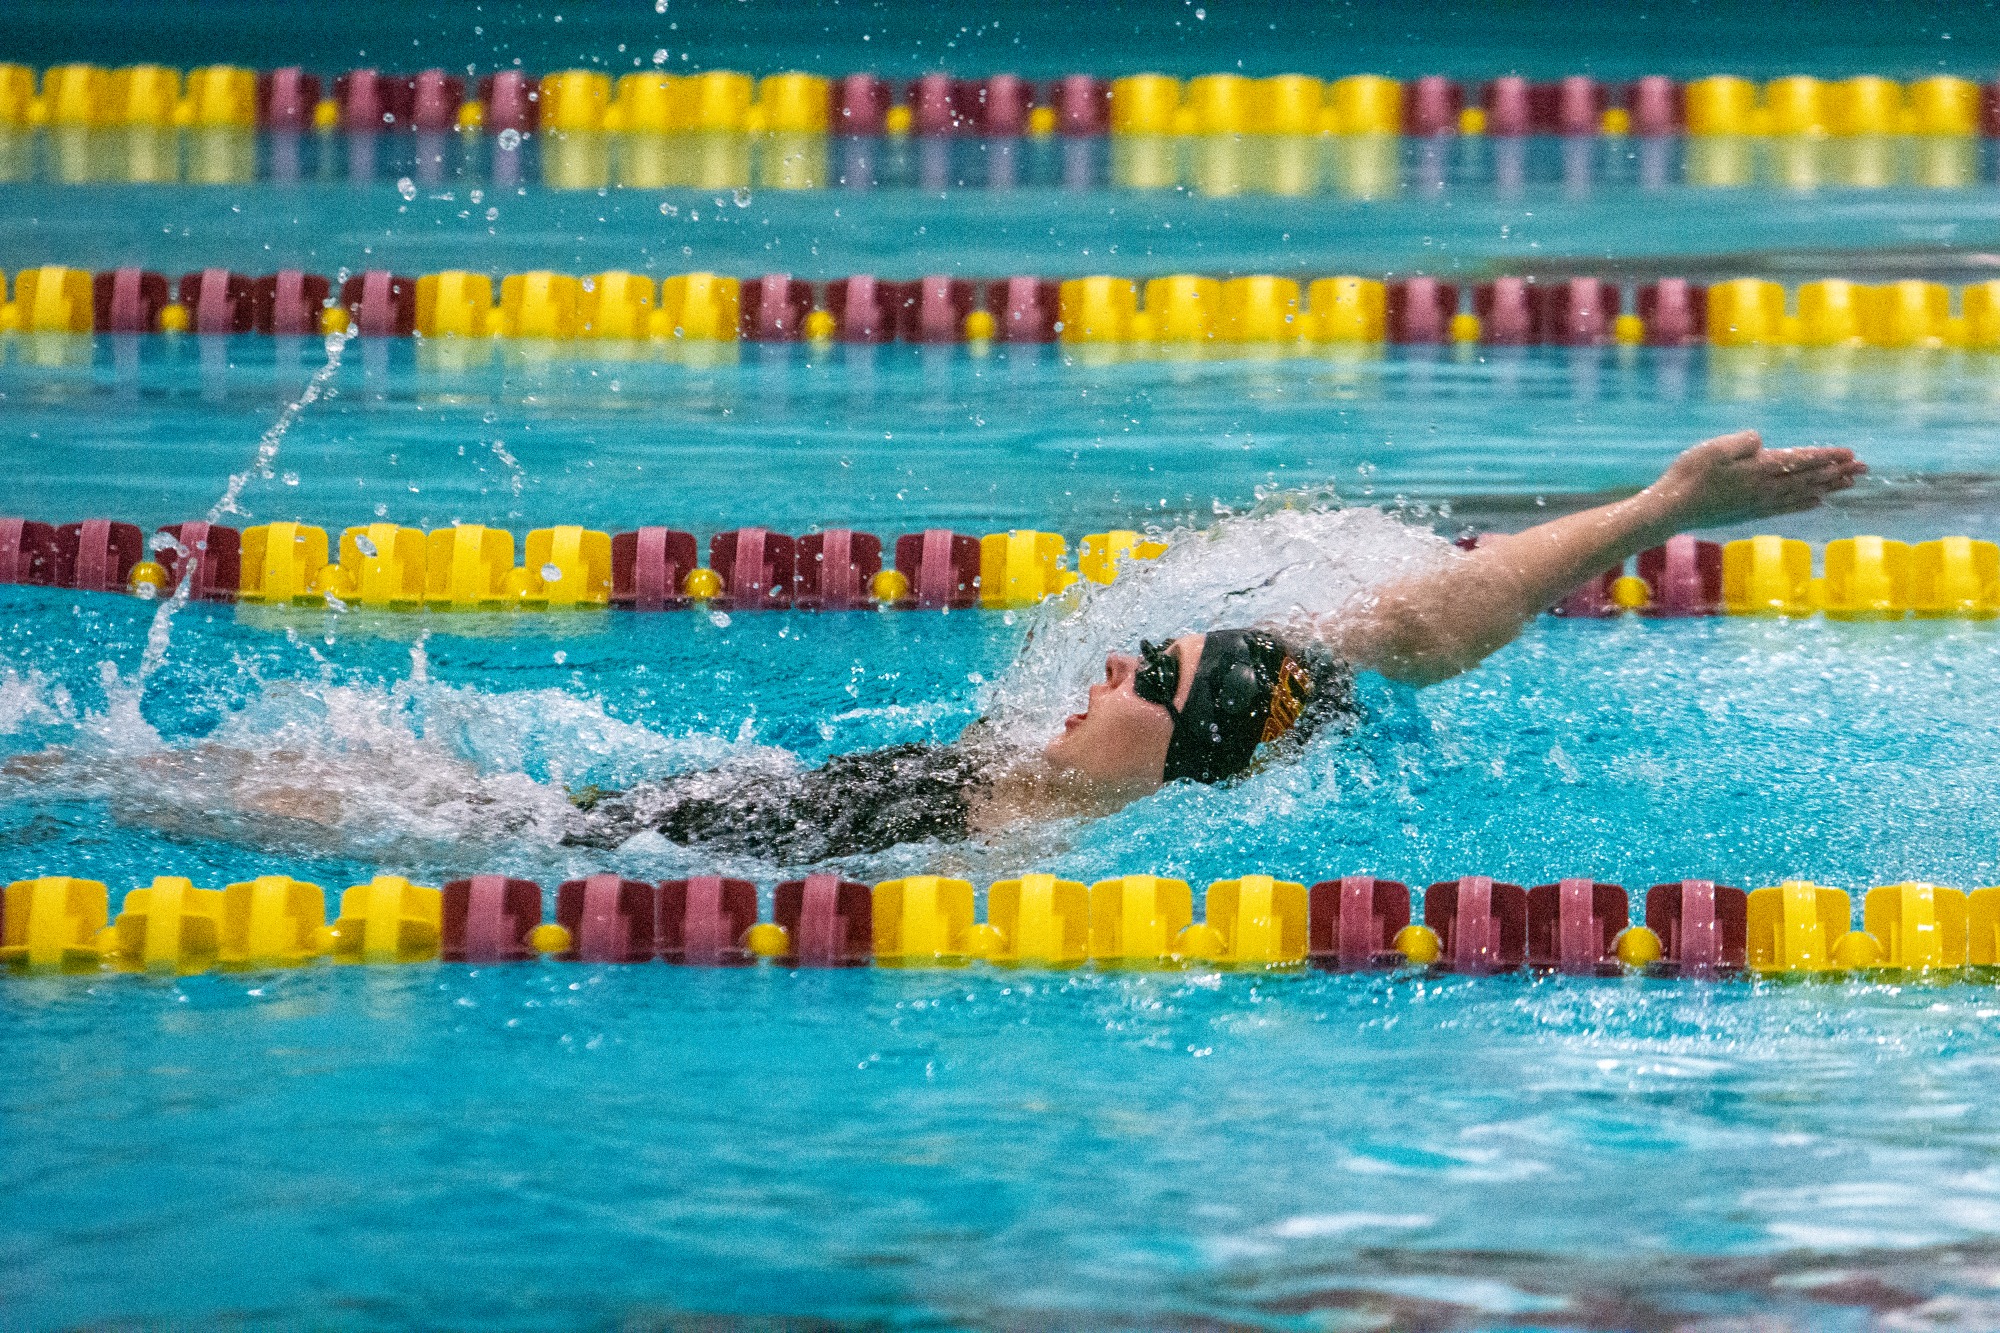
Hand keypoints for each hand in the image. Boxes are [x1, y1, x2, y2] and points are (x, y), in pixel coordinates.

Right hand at [1646, 430, 1866, 530]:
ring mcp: (1759, 503)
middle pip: (1809, 478)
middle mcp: (1765, 489)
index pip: (1801, 461)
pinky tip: (1817, 502)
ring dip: (1828, 487)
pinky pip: (1787, 507)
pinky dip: (1806, 503)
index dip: (1827, 456)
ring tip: (1850, 483)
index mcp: (1759, 470)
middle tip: (1865, 468)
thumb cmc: (1688, 476)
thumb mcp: (1714, 449)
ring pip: (1802, 493)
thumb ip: (1743, 442)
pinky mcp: (1750, 512)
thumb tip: (1763, 443)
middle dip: (1838, 472)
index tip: (1851, 453)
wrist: (1671, 510)